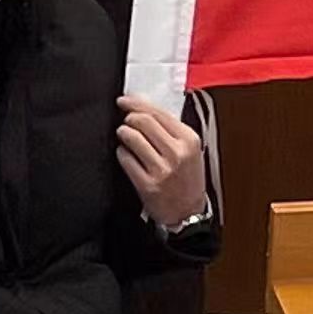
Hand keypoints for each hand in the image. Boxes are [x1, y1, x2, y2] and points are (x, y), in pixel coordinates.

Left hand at [116, 95, 208, 229]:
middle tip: (125, 119)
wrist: (188, 213)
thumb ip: (172, 130)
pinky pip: (127, 160)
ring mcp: (162, 169)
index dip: (138, 103)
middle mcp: (177, 152)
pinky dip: (122, 153)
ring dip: (123, 133)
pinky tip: (124, 153)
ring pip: (133, 138)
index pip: (159, 112)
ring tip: (123, 134)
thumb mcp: (190, 150)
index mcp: (189, 139)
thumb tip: (145, 110)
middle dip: (129, 117)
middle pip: (144, 122)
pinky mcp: (148, 184)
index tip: (125, 100)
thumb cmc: (188, 180)